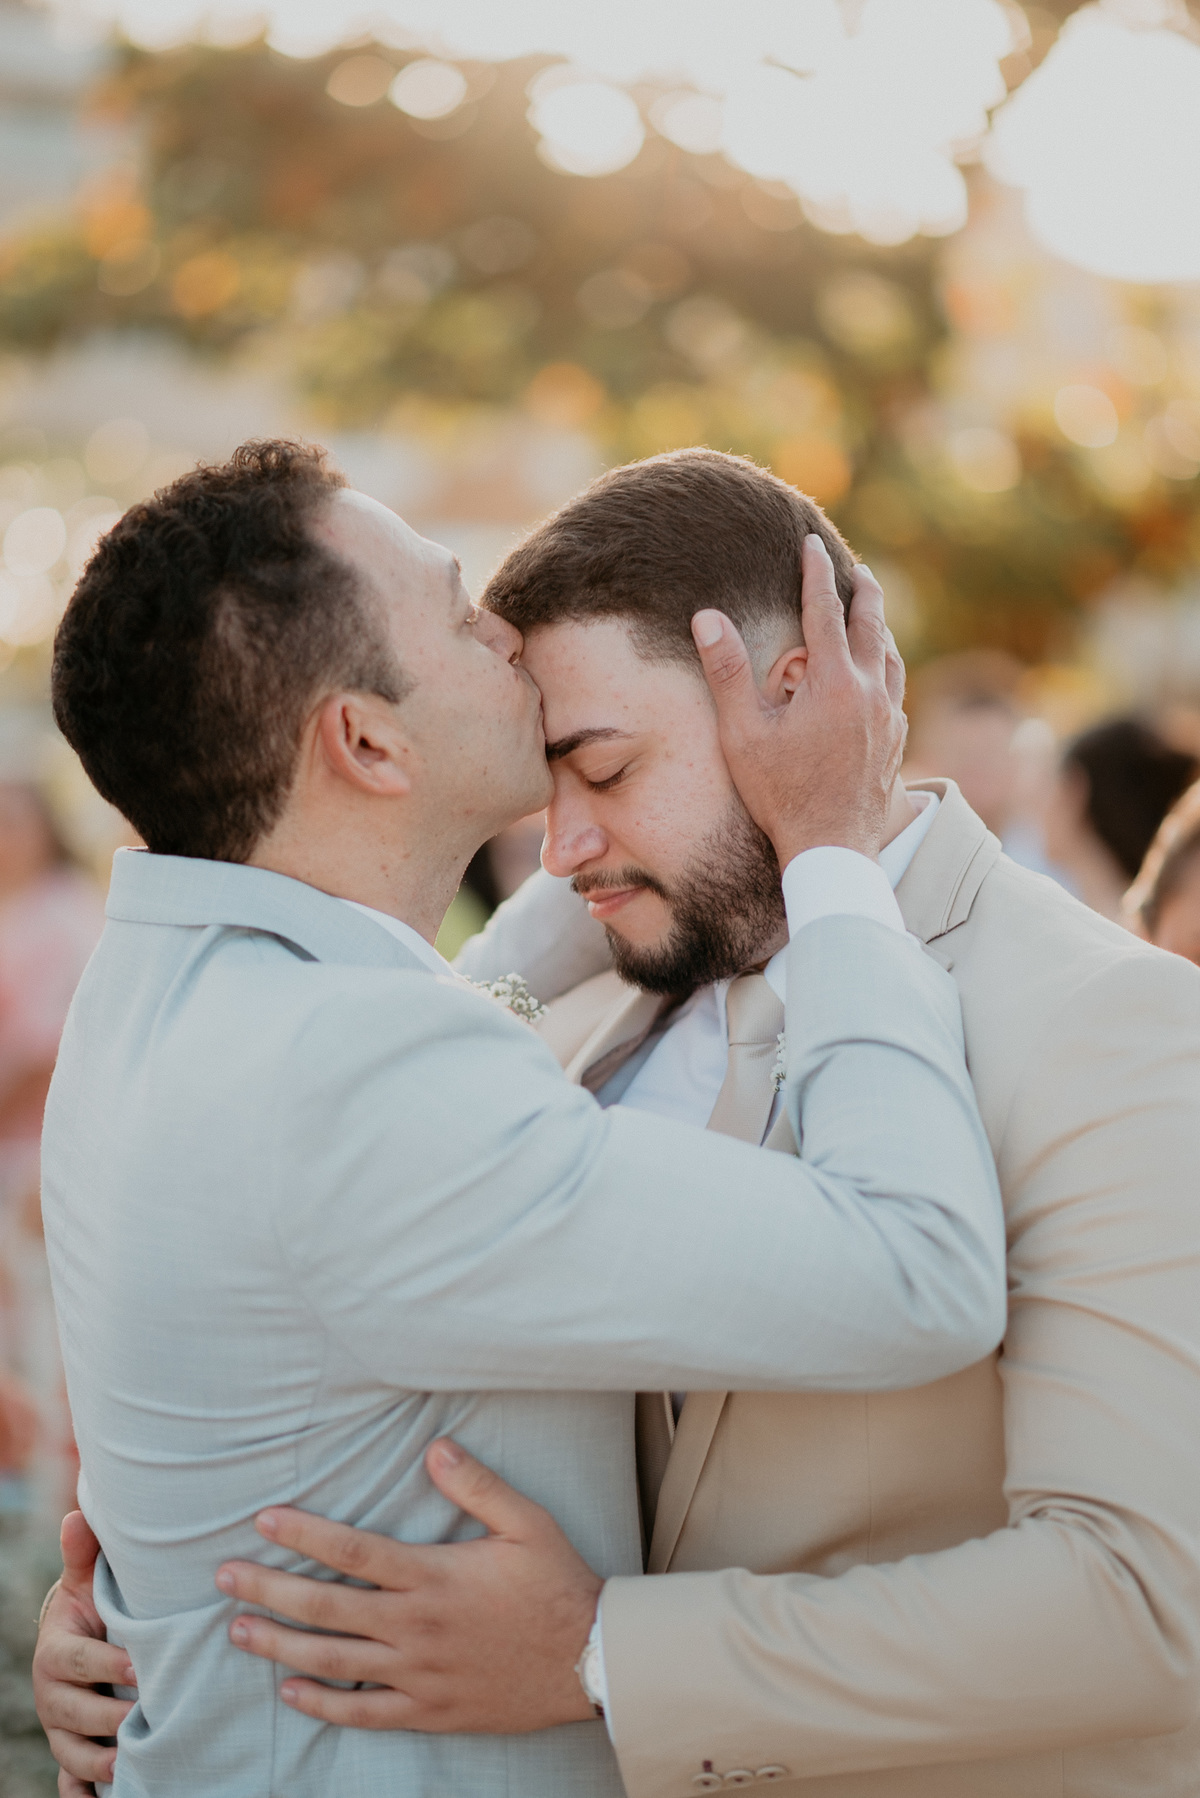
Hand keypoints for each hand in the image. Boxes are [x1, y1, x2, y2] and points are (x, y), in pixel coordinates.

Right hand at [32, 1511, 135, 1797]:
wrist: (79, 1639)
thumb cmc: (94, 1606)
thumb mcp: (88, 1582)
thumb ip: (83, 1556)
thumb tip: (77, 1516)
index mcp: (55, 1652)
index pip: (78, 1662)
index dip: (107, 1664)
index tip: (141, 1665)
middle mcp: (52, 1695)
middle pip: (75, 1713)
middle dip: (108, 1716)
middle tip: (144, 1717)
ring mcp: (60, 1728)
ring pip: (72, 1752)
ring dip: (100, 1761)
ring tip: (132, 1761)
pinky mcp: (71, 1752)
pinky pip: (70, 1782)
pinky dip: (84, 1794)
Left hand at [216, 1438, 602, 1732]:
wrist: (590, 1660)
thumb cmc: (558, 1584)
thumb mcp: (527, 1524)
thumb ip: (478, 1485)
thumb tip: (434, 1447)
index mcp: (435, 1577)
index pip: (353, 1552)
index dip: (304, 1534)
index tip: (264, 1519)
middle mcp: (417, 1627)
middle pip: (327, 1608)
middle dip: (269, 1589)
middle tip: (224, 1577)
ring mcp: (418, 1674)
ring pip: (333, 1660)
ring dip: (280, 1644)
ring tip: (237, 1630)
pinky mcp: (429, 1710)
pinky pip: (363, 1713)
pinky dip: (323, 1703)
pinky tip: (290, 1691)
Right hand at [691, 535, 905, 865]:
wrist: (833, 847)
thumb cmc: (781, 794)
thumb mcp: (742, 733)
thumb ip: (727, 671)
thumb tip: (707, 617)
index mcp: (833, 682)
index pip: (824, 610)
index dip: (815, 572)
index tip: (810, 543)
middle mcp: (870, 691)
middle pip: (872, 624)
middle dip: (862, 591)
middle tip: (858, 568)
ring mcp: (888, 717)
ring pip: (891, 656)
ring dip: (880, 628)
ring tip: (873, 615)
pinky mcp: (895, 742)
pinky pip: (896, 690)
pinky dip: (887, 668)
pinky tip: (880, 676)